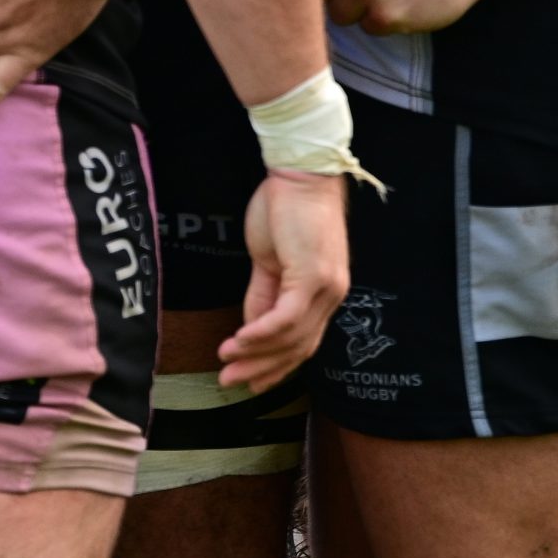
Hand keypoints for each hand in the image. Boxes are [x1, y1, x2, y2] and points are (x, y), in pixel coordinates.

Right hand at [222, 170, 348, 392]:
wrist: (300, 174)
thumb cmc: (286, 209)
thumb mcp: (269, 260)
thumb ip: (263, 295)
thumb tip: (250, 326)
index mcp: (324, 291)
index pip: (302, 341)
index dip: (275, 366)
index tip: (248, 382)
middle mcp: (332, 293)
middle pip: (298, 347)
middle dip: (261, 369)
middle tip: (229, 382)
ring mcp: (326, 286)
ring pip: (291, 337)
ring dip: (255, 355)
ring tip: (225, 364)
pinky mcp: (313, 276)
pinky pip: (286, 318)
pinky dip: (261, 333)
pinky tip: (238, 341)